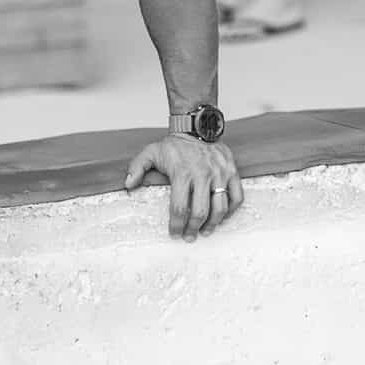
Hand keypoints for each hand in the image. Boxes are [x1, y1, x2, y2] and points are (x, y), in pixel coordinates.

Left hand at [123, 135, 243, 240]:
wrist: (197, 128)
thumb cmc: (175, 145)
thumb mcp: (151, 152)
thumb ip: (137, 167)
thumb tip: (127, 185)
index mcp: (182, 173)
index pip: (178, 207)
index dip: (176, 225)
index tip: (173, 234)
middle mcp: (203, 174)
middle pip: (200, 211)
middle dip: (193, 229)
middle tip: (189, 237)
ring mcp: (220, 173)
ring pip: (220, 207)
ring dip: (213, 224)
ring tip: (205, 231)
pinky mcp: (232, 171)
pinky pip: (237, 196)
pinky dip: (232, 210)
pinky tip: (222, 217)